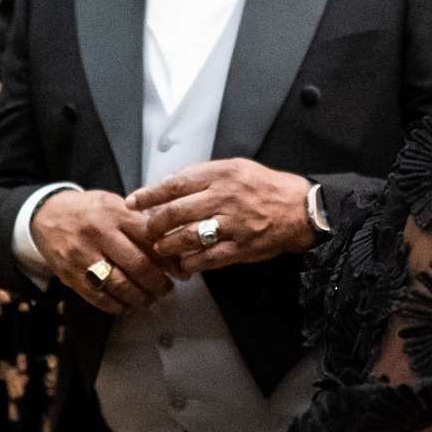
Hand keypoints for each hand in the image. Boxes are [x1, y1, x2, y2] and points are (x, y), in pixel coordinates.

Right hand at [30, 189, 173, 313]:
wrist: (46, 215)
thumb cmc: (87, 210)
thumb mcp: (113, 203)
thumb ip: (138, 222)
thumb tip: (170, 245)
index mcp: (115, 213)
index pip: (150, 240)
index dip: (170, 260)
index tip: (181, 273)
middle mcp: (99, 233)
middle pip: (138, 265)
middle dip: (159, 283)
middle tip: (167, 290)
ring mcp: (83, 255)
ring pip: (120, 285)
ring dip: (141, 298)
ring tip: (150, 300)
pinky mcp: (71, 274)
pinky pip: (99, 297)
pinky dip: (117, 306)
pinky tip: (127, 305)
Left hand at [125, 158, 314, 277]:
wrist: (299, 209)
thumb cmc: (262, 186)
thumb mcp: (233, 167)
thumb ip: (201, 174)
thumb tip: (168, 184)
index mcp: (219, 175)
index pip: (174, 185)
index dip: (149, 195)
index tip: (133, 202)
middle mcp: (224, 198)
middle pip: (176, 212)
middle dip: (155, 224)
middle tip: (148, 230)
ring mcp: (232, 225)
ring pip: (188, 237)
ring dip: (168, 245)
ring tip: (161, 248)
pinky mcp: (241, 248)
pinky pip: (208, 258)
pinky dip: (191, 263)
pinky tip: (183, 264)